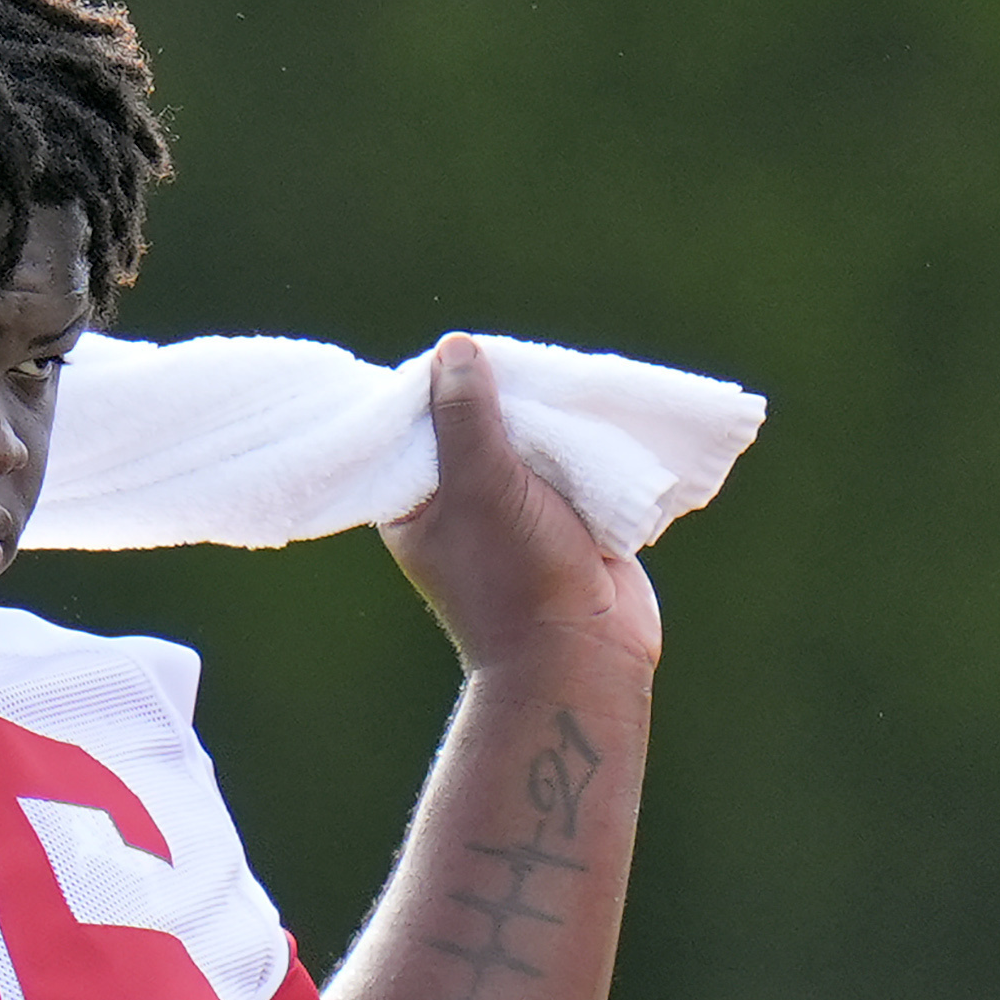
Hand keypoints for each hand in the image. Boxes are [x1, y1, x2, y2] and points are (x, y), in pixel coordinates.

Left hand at [376, 337, 661, 683]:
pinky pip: (566, 461)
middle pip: (472, 425)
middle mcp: (458, 505)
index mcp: (414, 505)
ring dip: (543, 412)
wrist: (583, 652)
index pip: (410, 427)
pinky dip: (578, 437)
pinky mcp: (563, 516)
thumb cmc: (515, 574)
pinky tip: (589, 405)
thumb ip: (464, 416)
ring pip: (524, 440)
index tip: (458, 349)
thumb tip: (453, 346)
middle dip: (499, 392)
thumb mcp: (479, 483)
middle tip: (518, 356)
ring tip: (557, 372)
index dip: (432, 386)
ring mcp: (513, 511)